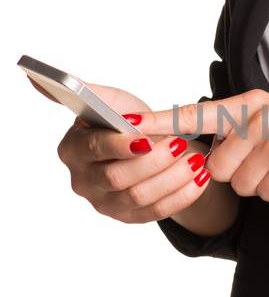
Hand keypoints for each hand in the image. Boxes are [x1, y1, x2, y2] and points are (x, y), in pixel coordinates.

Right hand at [56, 83, 215, 225]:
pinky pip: (157, 212)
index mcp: (73, 150)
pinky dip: (182, 195)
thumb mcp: (111, 101)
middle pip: (116, 178)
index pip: (93, 149)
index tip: (146, 137)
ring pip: (140, 197)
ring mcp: (105, 204)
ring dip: (172, 178)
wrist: (150, 145)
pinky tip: (200, 179)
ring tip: (195, 160)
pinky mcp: (129, 218)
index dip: (120, 145)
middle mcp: (83, 181)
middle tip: (180, 144)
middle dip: (152, 162)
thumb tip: (40, 78)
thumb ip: (86, 92)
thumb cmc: (127, 121)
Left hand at [133, 88, 268, 202]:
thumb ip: (241, 133)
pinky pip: (264, 193)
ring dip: (260, 186)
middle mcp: (261, 113)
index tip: (128, 124)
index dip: (160, 122)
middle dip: (238, 176)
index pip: (197, 113)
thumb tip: (206, 158)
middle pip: (216, 165)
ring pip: (238, 183)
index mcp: (253, 102)